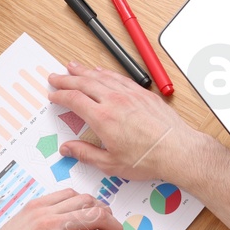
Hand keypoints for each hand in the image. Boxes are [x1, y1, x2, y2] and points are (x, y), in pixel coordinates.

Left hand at [0, 188, 126, 229]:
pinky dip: (81, 199)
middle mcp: (52, 225)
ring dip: (102, 210)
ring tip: (105, 221)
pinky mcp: (36, 204)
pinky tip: (84, 209)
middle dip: (116, 227)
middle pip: (99, 216)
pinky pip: (67, 193)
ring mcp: (44, 212)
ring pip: (86, 200)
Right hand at [48, 63, 207, 181]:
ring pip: (102, 77)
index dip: (61, 95)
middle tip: (55, 76)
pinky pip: (119, 77)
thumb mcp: (110, 163)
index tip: (53, 95)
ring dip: (85, 71)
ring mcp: (130, 94)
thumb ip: (85, 154)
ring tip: (73, 67)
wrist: (176, 149)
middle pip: (84, 83)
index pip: (75, 100)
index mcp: (103, 118)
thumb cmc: (148, 159)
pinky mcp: (143, 93)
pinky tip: (101, 71)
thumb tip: (67, 149)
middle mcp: (115, 101)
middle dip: (67, 79)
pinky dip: (106, 73)